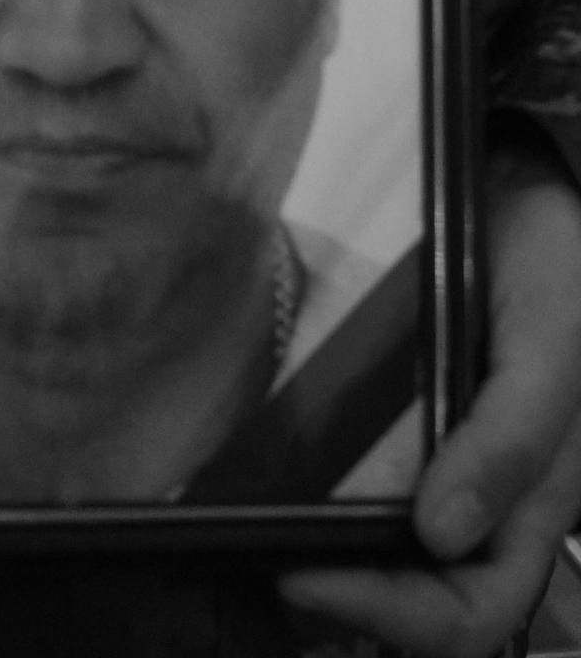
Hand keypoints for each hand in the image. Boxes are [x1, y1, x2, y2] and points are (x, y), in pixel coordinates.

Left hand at [278, 137, 580, 656]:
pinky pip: (371, 487)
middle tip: (267, 563)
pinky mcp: (412, 422)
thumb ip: (512, 440)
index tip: (301, 574)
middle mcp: (490, 501)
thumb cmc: (555, 270)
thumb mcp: (549, 344)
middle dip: (349, 601)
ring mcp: (448, 463)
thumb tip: (441, 536)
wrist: (525, 194)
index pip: (471, 612)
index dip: (393, 615)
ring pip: (393, 557)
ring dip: (332, 565)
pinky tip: (276, 487)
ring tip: (258, 539)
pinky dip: (325, 505)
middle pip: (423, 600)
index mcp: (537, 502)